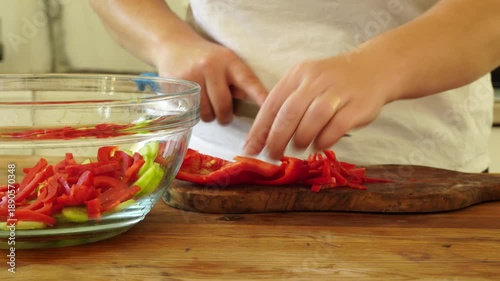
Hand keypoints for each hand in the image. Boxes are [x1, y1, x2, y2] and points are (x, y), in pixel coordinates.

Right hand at [155, 37, 266, 123]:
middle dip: (226, 116)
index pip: (248, 81)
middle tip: (225, 116)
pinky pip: (191, 111)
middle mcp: (211, 67)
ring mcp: (192, 76)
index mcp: (229, 61)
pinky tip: (195, 103)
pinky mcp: (177, 85)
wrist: (173, 44)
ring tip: (208, 106)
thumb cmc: (207, 58)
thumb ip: (239, 83)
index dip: (259, 96)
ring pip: (206, 112)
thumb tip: (255, 104)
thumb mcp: (226, 63)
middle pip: (223, 105)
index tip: (269, 108)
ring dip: (209, 116)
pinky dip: (195, 113)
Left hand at [244, 53, 396, 158]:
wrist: (374, 68)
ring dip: (302, 138)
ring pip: (313, 118)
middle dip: (277, 138)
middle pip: (289, 112)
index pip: (272, 104)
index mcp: (297, 75)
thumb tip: (262, 138)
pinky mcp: (358, 105)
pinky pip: (337, 126)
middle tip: (272, 155)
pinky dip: (325, 139)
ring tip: (298, 147)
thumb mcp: (306, 84)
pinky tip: (320, 144)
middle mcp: (315, 80)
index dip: (259, 129)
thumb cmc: (332, 82)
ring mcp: (338, 91)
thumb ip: (286, 105)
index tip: (250, 149)